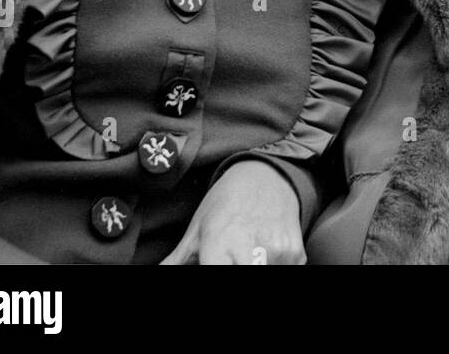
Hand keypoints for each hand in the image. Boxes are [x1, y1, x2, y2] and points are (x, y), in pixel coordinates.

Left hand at [160, 160, 305, 264]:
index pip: (217, 274)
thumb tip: (153, 272)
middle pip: (243, 274)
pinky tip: (265, 253)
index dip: (213, 271)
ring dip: (256, 268)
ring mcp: (276, 251)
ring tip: (246, 254)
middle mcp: (249, 248)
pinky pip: (284, 271)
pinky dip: (274, 267)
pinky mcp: (295, 253)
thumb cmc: (225, 202)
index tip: (214, 265)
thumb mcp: (196, 229)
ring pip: (264, 275)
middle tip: (230, 259)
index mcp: (219, 244)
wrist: (267, 174)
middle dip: (235, 269)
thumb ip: (174, 261)